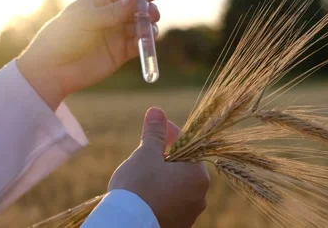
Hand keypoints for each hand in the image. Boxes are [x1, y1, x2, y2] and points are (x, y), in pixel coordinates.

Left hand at [16, 0, 159, 109]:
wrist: (53, 69)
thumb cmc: (64, 38)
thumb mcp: (87, 19)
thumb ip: (113, 10)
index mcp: (99, 3)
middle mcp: (109, 18)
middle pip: (136, 9)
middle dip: (148, 10)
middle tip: (153, 15)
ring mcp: (115, 36)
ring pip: (139, 27)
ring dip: (148, 27)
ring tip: (150, 30)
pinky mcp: (119, 54)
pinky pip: (137, 45)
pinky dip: (145, 43)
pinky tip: (146, 42)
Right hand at [108, 107, 209, 227]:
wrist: (126, 226)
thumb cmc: (138, 187)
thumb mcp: (146, 154)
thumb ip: (154, 133)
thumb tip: (157, 111)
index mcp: (198, 176)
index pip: (189, 146)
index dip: (172, 133)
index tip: (158, 127)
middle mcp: (200, 196)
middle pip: (184, 167)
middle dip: (167, 156)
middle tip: (149, 150)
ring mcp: (189, 214)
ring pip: (178, 187)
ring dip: (164, 176)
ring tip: (143, 173)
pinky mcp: (177, 225)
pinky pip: (171, 203)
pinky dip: (161, 194)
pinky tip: (145, 193)